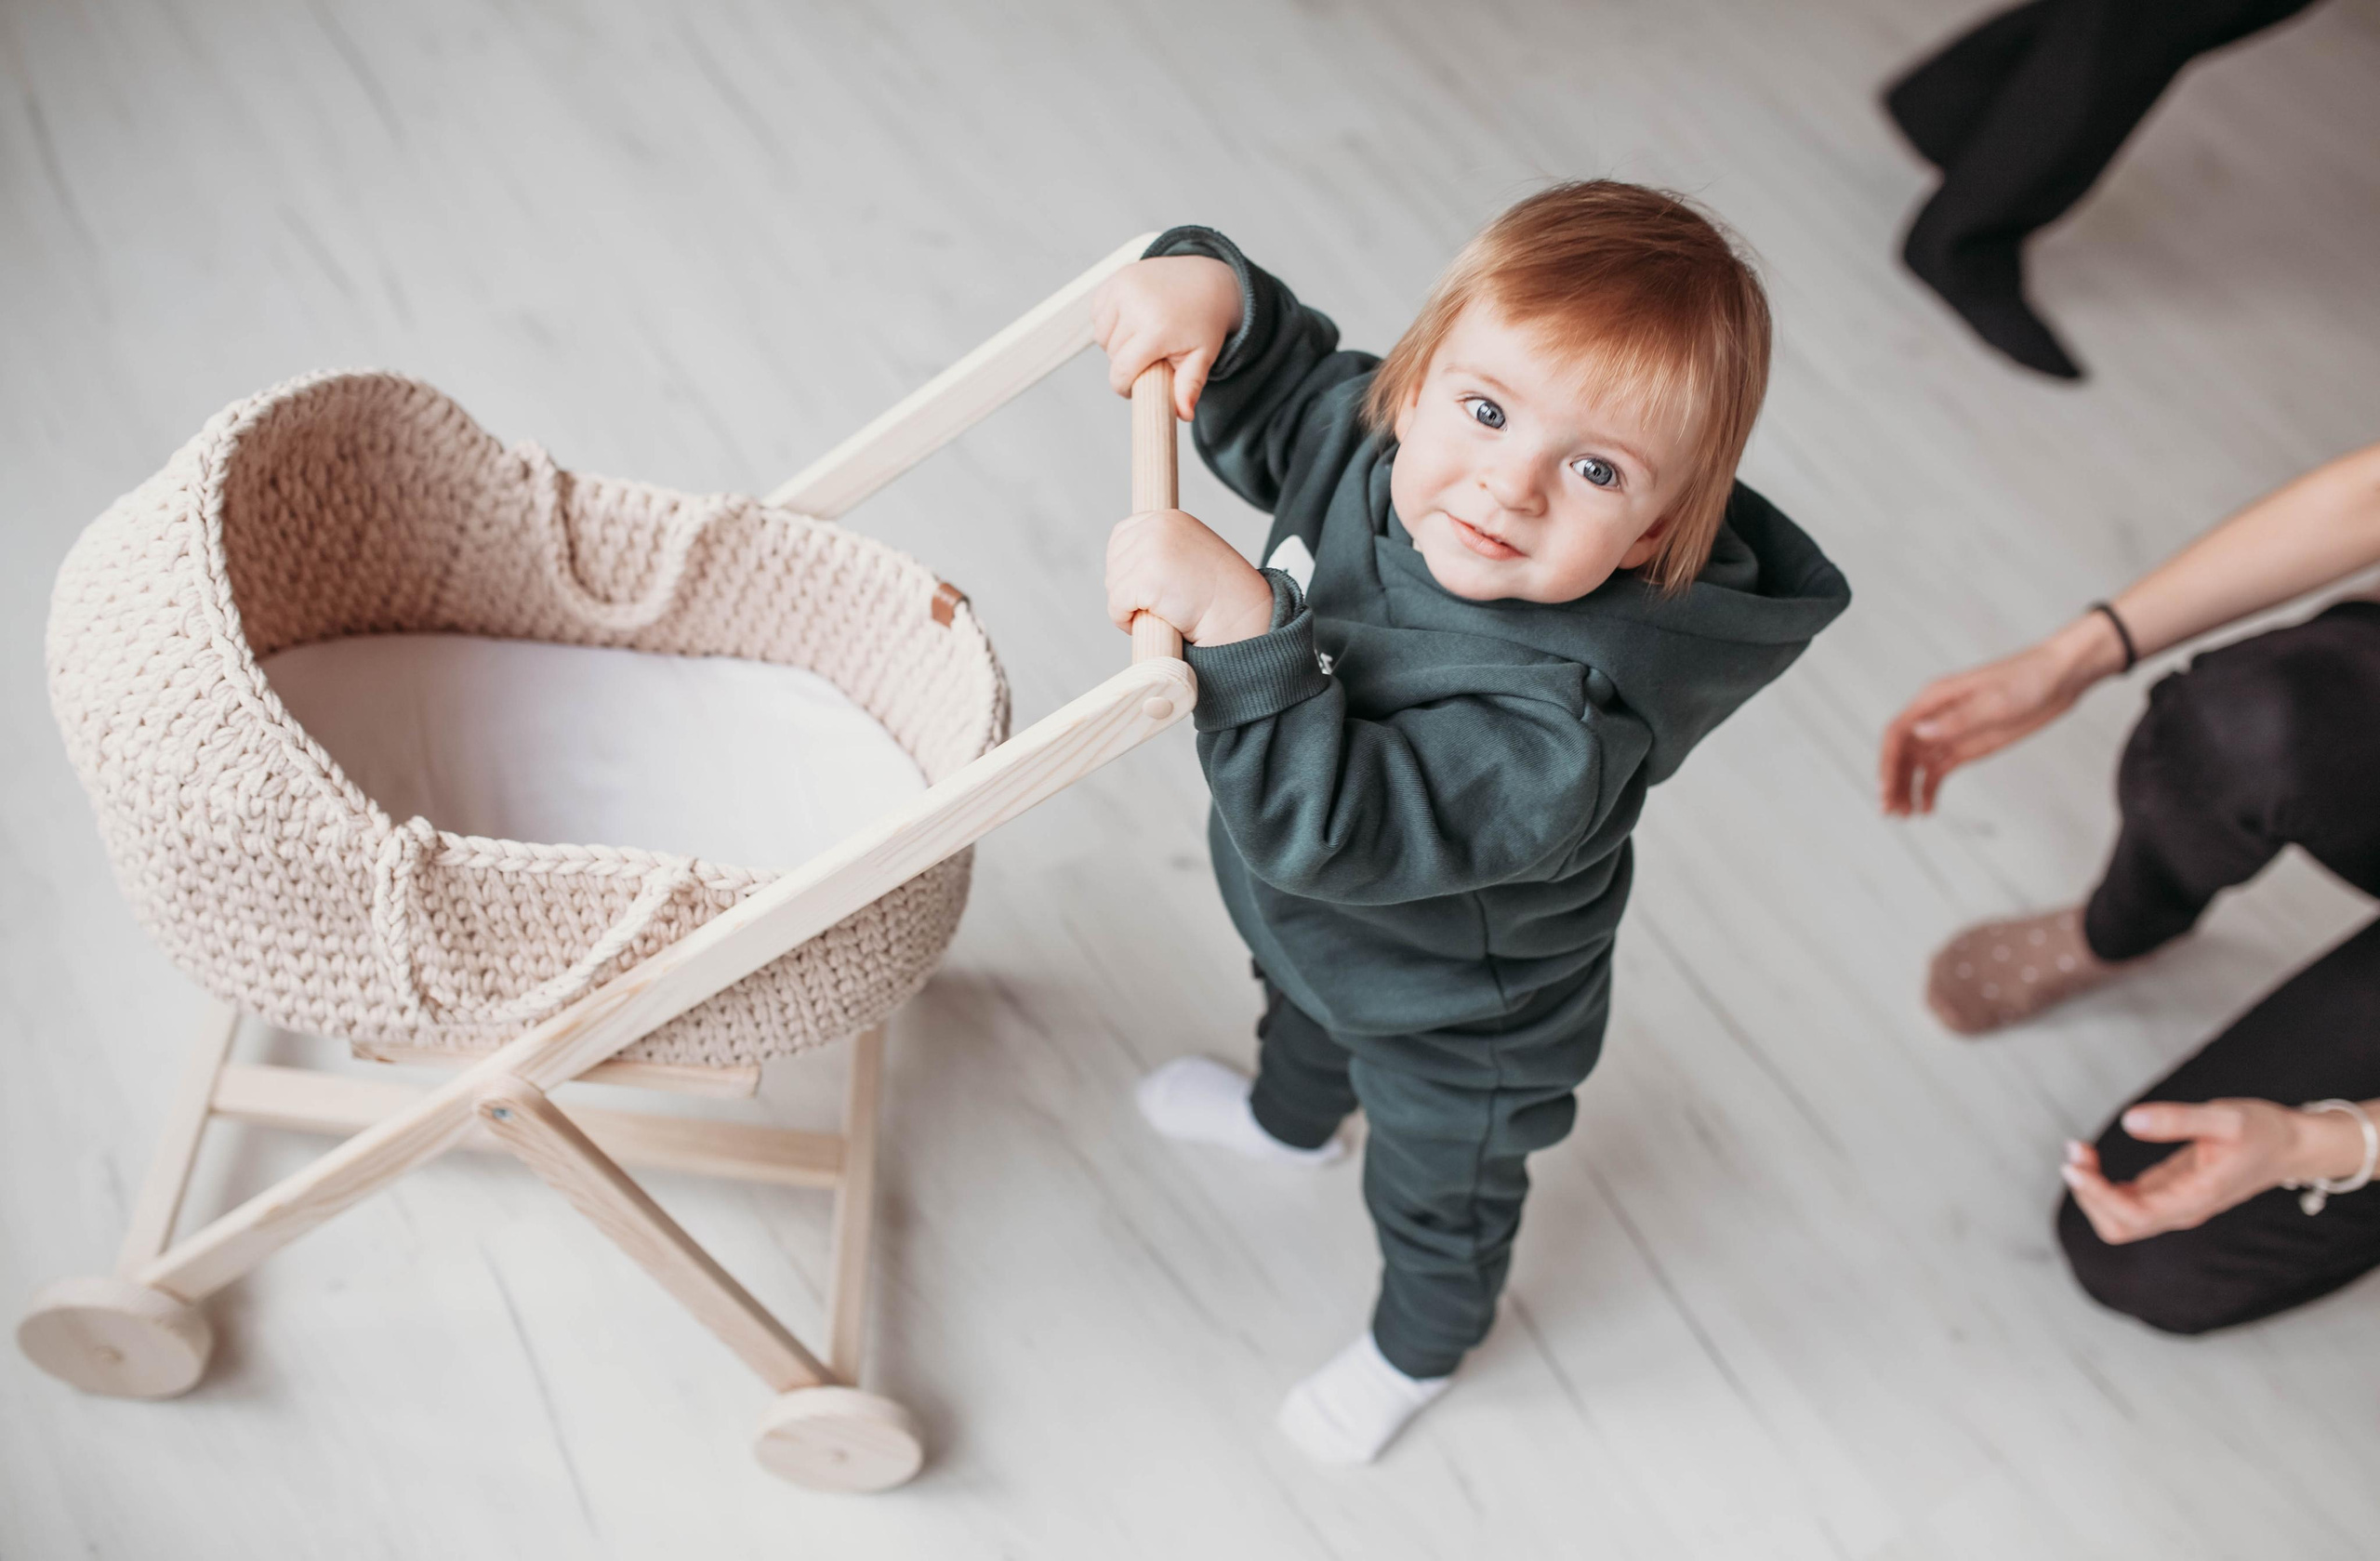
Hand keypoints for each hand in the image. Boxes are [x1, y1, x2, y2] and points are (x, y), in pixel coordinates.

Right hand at [1091, 256, 1240, 420]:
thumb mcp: (1202, 356)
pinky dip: (1109, 321)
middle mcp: (1137, 304)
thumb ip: (1190, 386)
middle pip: (1111, 353)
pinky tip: (1130, 320)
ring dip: (1114, 342)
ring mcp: (1124, 287)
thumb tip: (1185, 415)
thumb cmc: (1204, 323)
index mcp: (1157, 328)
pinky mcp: (1116, 278)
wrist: (1207, 280)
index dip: (1123, 386)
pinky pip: (1097, 312)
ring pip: (1101, 335)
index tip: (1132, 389)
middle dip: (1125, 362)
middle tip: (1148, 357)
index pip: (1121, 370)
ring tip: (1139, 338)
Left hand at [1106, 508, 1275, 647]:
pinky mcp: (1147, 579)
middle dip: (1126, 587)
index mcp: (1168, 518)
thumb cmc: (1220, 594)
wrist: (1242, 615)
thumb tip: (1123, 562)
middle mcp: (1157, 527)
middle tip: (1157, 602)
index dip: (1126, 565)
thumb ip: (1162, 547)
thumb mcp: (1190, 554)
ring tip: (1162, 611)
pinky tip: (1156, 621)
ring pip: (1113, 586)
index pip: (1121, 535)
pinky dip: (1127, 621)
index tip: (1147, 584)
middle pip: (1113, 561)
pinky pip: (1117, 606)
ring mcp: (1151, 551)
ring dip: (1129, 607)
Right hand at [1878, 613, 2126, 814]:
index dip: (1887, 762)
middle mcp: (1935, 716)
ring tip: (1907, 816)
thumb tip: (1919, 733)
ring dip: (1906, 790)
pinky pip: (1937, 771)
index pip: (1898, 732)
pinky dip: (1928, 790)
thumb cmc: (2028, 679)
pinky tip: (1928, 809)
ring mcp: (1949, 733)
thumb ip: (1957, 719)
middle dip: (1893, 782)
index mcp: (1935, 698)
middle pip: (1902, 753)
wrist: (2059, 679)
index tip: (1885, 789)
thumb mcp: (1995, 701)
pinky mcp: (1965, 746)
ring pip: (1915, 765)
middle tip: (1892, 812)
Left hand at [2060, 1099, 2367, 1242]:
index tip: (2073, 1164)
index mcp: (2196, 1199)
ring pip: (2118, 1218)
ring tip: (2078, 1150)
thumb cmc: (2262, 1131)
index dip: (2098, 1195)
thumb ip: (2178, 1120)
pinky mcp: (2166, 1193)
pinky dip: (2101, 1183)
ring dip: (2090, 1189)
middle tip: (2074, 1151)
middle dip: (2088, 1194)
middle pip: (2119, 1227)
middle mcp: (2181, 1211)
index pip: (2135, 1215)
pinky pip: (2124, 1201)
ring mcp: (2173, 1205)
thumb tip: (2129, 1122)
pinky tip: (2091, 1156)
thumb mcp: (2225, 1117)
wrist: (2290, 1147)